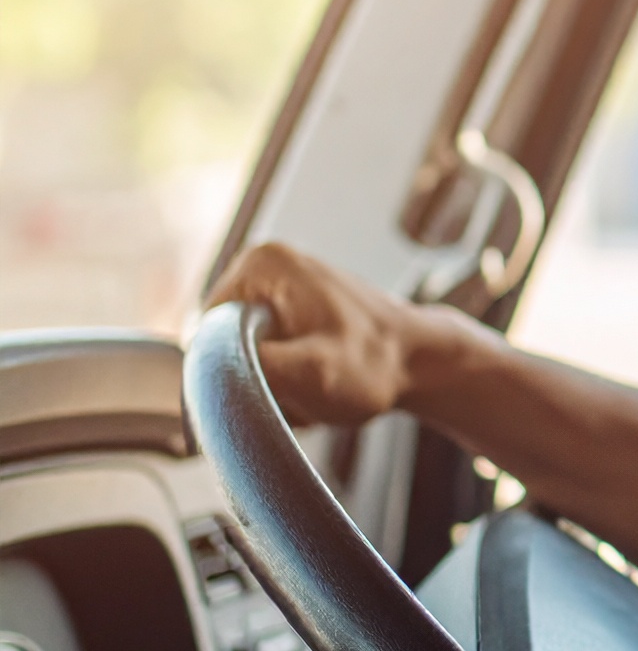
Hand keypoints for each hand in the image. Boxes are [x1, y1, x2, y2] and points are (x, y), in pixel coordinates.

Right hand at [205, 241, 448, 426]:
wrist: (424, 361)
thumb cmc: (376, 365)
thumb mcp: (312, 373)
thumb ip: (253, 367)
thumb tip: (201, 366)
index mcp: (259, 264)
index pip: (206, 337)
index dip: (234, 373)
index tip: (283, 385)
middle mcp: (262, 263)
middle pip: (222, 345)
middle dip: (255, 377)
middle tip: (302, 388)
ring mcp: (276, 282)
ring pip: (242, 354)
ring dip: (271, 381)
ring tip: (315, 384)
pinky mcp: (288, 304)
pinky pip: (264, 353)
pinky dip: (284, 375)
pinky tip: (319, 378)